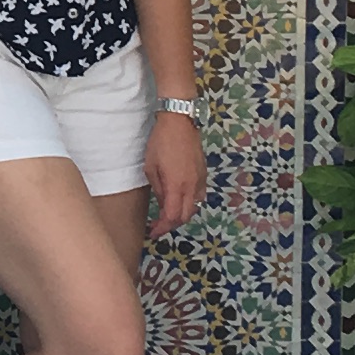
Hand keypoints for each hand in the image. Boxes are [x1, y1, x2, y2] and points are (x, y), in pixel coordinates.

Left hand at [144, 104, 205, 236]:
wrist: (180, 122)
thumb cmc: (161, 142)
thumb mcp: (151, 167)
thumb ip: (159, 190)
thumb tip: (163, 205)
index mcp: (177, 186)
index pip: (172, 217)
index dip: (162, 228)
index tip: (152, 232)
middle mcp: (192, 186)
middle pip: (184, 216)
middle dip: (170, 224)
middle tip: (157, 225)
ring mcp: (200, 180)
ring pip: (194, 207)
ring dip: (181, 214)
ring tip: (167, 214)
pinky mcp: (204, 174)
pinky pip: (199, 195)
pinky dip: (189, 203)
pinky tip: (179, 199)